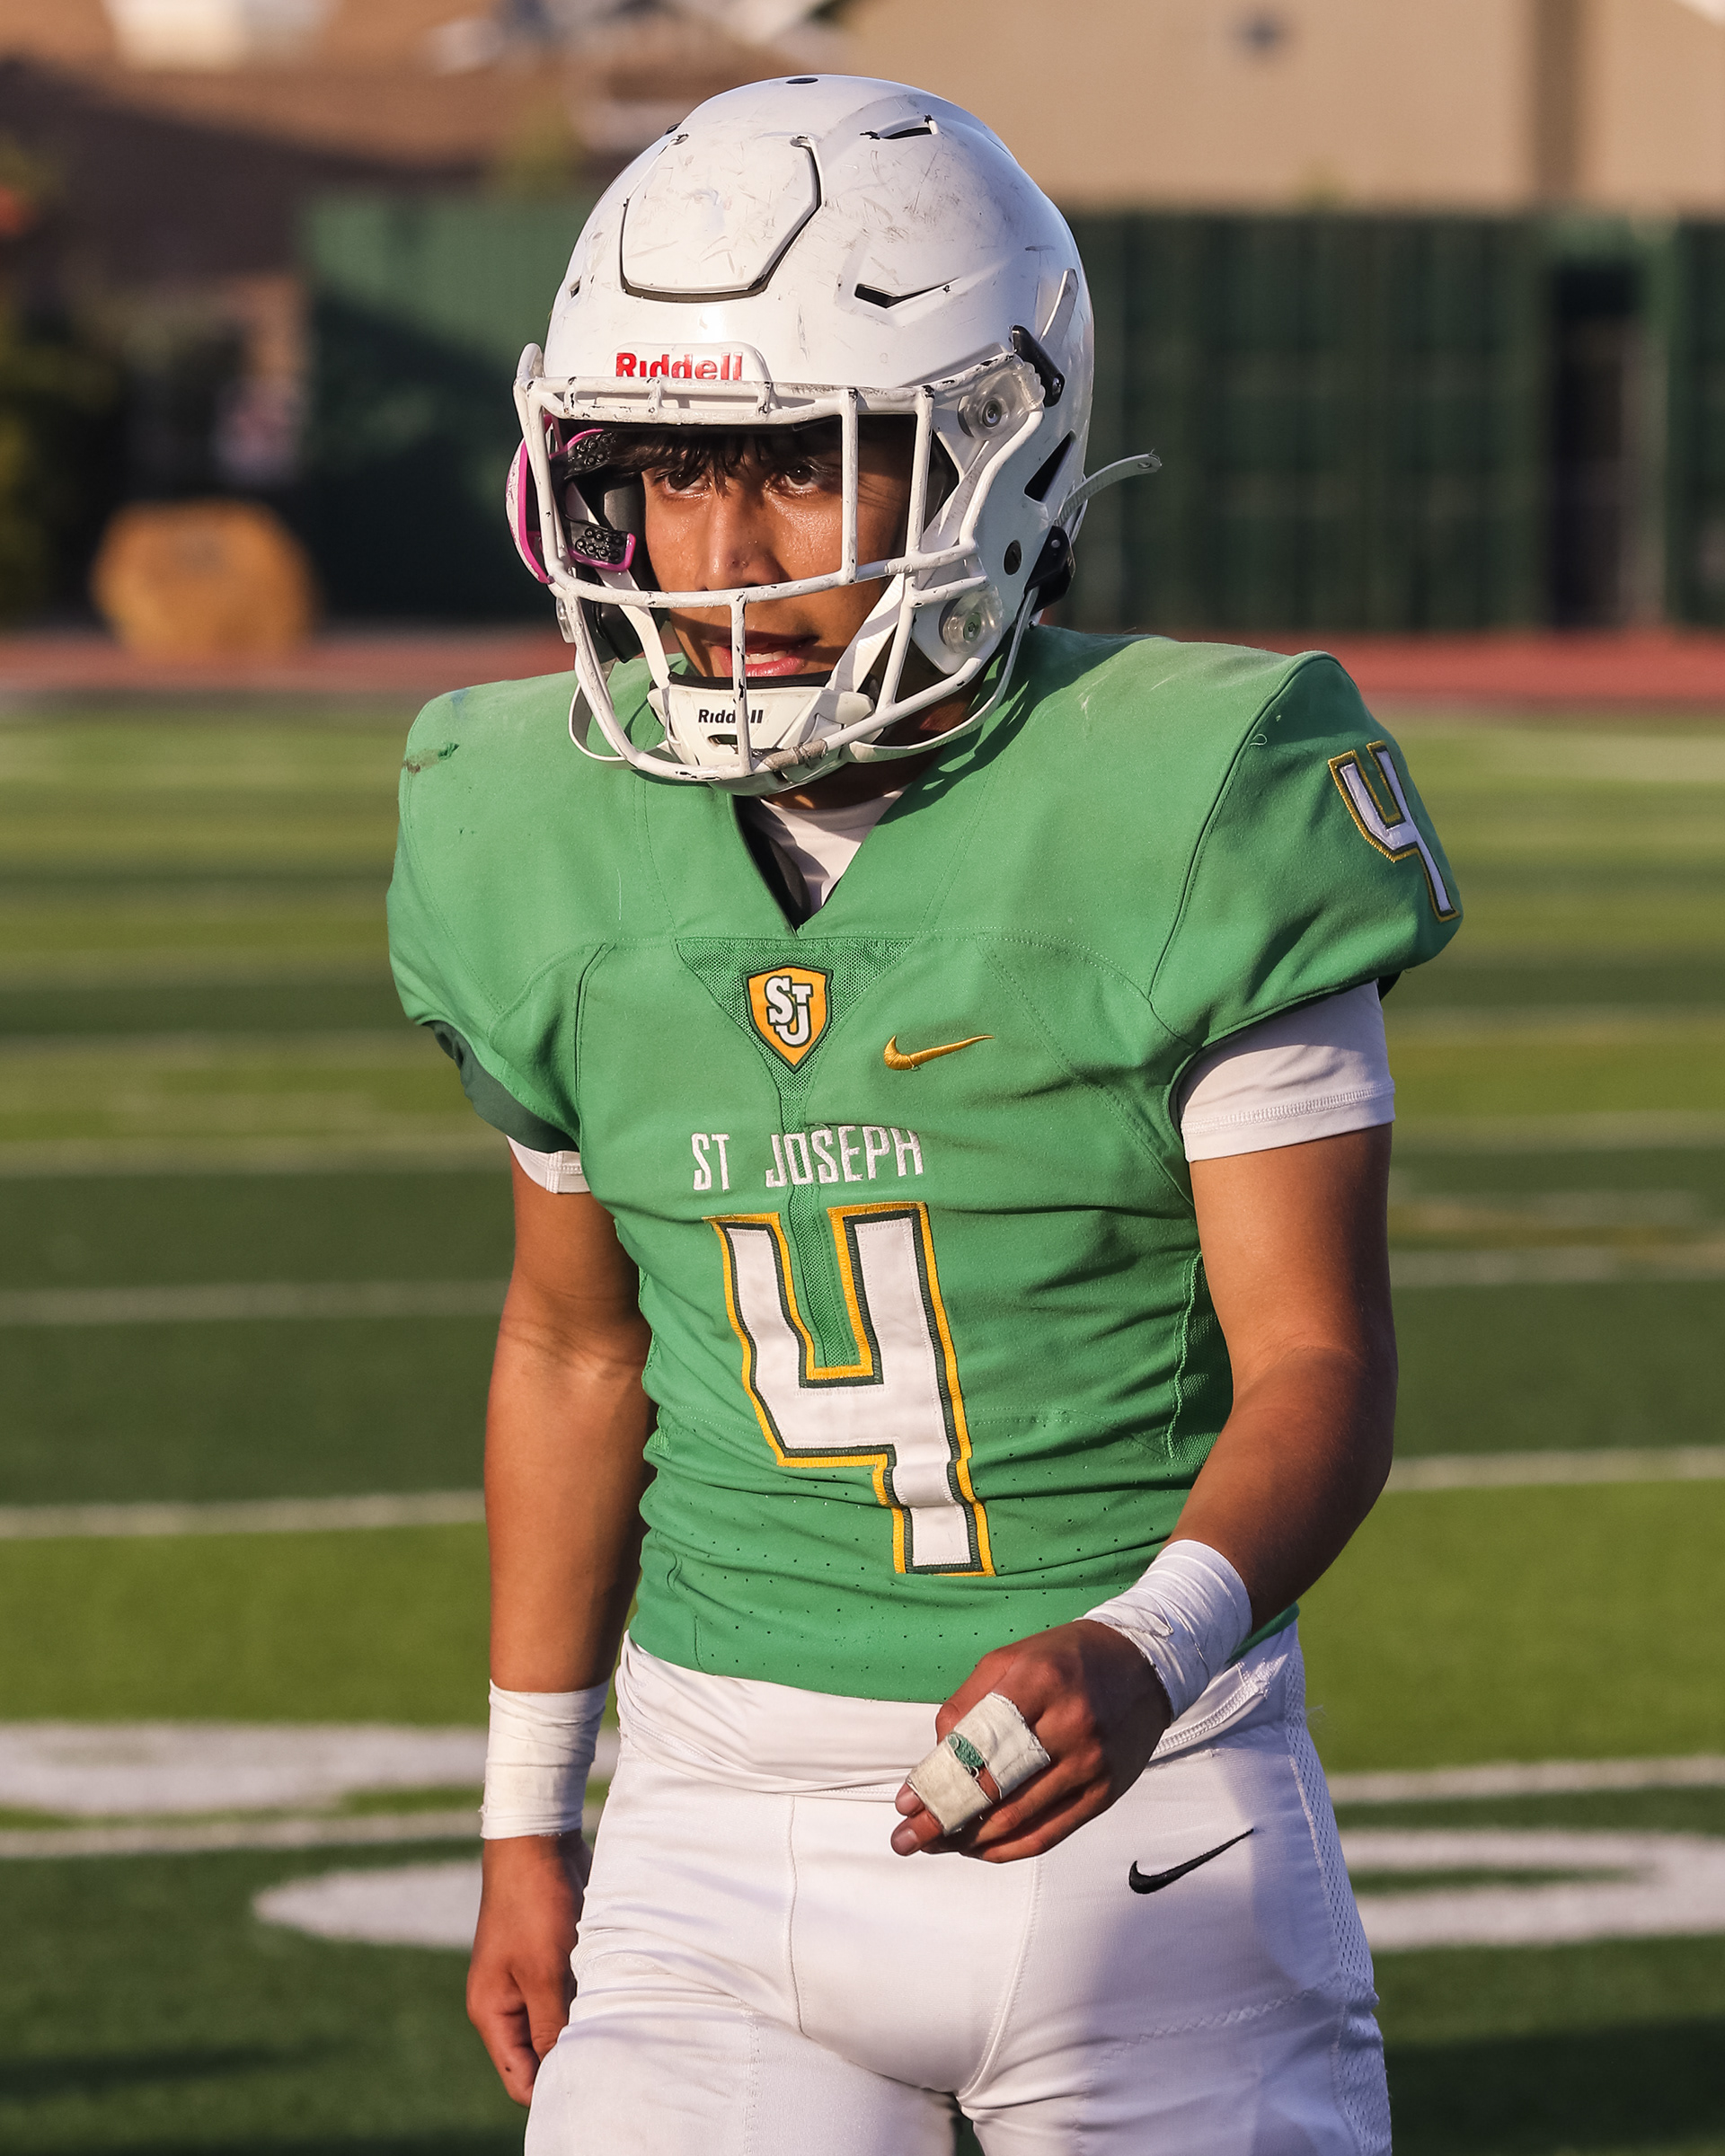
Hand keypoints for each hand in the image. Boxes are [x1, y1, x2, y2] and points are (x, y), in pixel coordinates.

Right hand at [467, 1831, 589, 2104]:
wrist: (539, 1840)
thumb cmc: (535, 1904)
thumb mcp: (544, 1971)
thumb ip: (549, 2025)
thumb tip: (560, 2073)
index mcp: (493, 2013)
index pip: (521, 2078)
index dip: (553, 2090)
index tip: (593, 2085)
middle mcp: (507, 2003)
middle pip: (540, 2055)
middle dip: (574, 2056)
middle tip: (615, 2057)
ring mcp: (528, 1980)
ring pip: (560, 2023)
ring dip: (585, 2022)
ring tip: (617, 2024)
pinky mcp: (551, 1958)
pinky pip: (571, 1993)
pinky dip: (589, 1996)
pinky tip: (615, 1995)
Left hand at [891, 1620, 1171, 1863]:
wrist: (1142, 1666)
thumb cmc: (1065, 1660)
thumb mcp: (1011, 1659)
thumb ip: (969, 1703)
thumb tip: (937, 1756)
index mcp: (1037, 1682)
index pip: (976, 1742)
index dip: (937, 1778)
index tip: (906, 1804)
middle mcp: (1067, 1724)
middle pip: (995, 1787)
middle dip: (944, 1819)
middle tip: (908, 1839)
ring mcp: (1090, 1763)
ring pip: (1019, 1817)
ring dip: (972, 1839)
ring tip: (938, 1844)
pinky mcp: (1105, 1793)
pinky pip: (1050, 1833)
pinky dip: (1010, 1848)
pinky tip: (981, 1849)